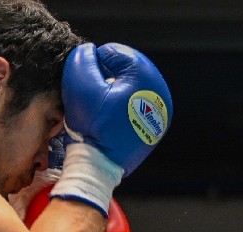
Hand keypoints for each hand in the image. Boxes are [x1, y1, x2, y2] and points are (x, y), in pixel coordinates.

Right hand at [62, 42, 171, 175]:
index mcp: (148, 78)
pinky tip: (109, 122)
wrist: (101, 167)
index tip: (86, 86)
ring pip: (129, 90)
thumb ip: (83, 59)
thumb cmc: (93, 126)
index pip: (114, 54)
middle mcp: (161, 94)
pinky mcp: (155, 129)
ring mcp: (160, 114)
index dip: (93, 66)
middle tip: (92, 98)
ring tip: (100, 111)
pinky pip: (134, 109)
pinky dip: (120, 109)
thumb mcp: (81, 85)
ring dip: (112, 94)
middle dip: (105, 80)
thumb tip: (90, 53)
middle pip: (124, 72)